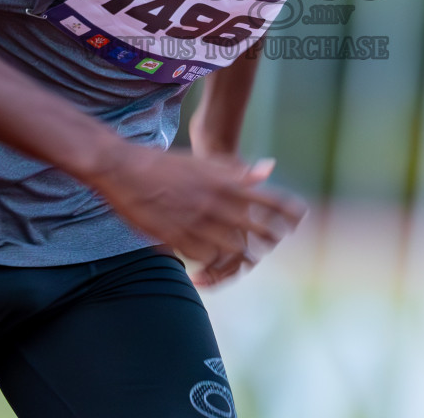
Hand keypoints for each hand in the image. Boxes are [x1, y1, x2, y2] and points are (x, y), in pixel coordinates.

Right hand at [93, 148, 305, 279]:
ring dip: (243, 254)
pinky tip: (214, 259)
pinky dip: (213, 260)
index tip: (299, 218)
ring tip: (249, 256)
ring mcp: (196, 221)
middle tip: (275, 241)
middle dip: (270, 238)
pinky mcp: (177, 237)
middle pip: (256, 229)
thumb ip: (238, 171)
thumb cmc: (165, 164)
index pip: (268, 200)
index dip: (288, 212)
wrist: (124, 169)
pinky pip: (204, 256)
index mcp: (224, 182)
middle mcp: (215, 202)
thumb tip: (269, 167)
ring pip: (233, 248)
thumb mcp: (205, 163)